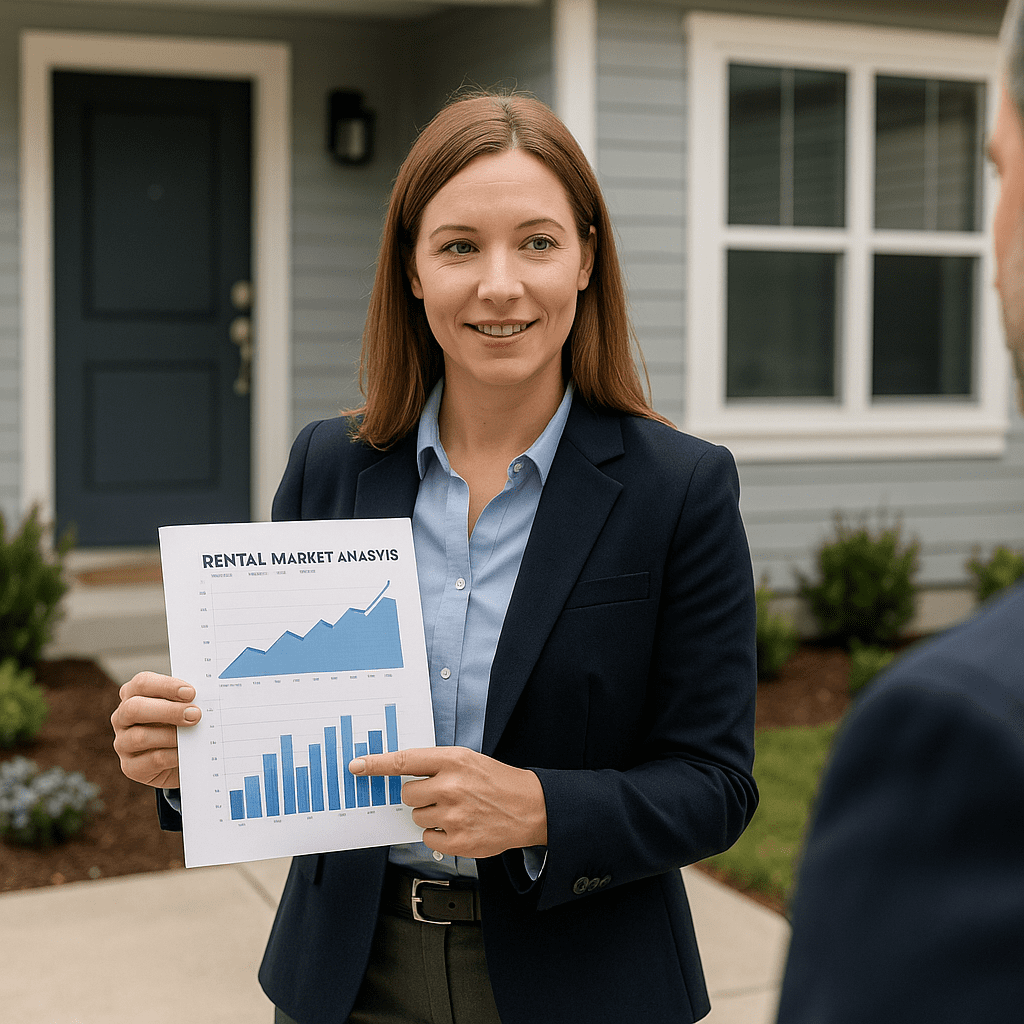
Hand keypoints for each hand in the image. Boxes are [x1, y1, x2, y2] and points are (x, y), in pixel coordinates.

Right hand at [111, 672, 201, 788]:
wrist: (180, 758)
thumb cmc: (180, 723)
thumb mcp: (182, 707)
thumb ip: (186, 700)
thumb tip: (204, 697)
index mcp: (133, 694)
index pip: (142, 683)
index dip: (166, 686)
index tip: (191, 692)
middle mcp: (122, 717)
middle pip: (135, 708)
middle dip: (168, 710)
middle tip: (195, 714)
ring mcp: (123, 743)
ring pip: (140, 737)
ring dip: (171, 735)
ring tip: (193, 734)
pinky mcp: (131, 767)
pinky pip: (152, 760)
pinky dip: (173, 755)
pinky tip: (187, 752)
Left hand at [350, 747, 547, 858]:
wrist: (529, 807)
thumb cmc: (495, 782)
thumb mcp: (468, 761)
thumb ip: (436, 766)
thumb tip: (401, 776)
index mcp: (453, 760)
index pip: (405, 761)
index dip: (377, 764)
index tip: (356, 765)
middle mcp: (451, 786)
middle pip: (407, 794)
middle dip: (419, 796)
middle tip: (441, 795)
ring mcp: (454, 815)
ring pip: (416, 817)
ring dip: (430, 815)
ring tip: (457, 810)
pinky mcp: (458, 841)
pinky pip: (427, 838)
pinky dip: (439, 835)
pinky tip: (460, 826)